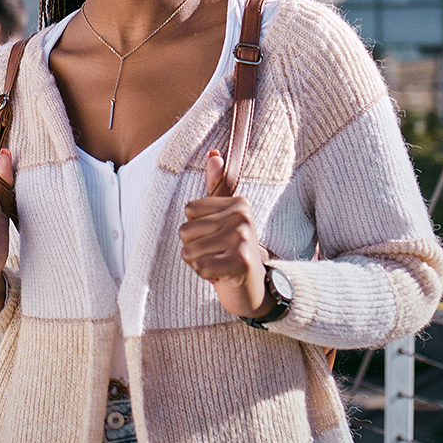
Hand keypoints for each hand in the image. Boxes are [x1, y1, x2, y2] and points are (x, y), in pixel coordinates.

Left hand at [179, 150, 272, 318]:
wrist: (256, 288)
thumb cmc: (233, 250)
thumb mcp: (224, 217)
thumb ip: (216, 185)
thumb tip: (213, 154)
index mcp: (238, 203)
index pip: (189, 210)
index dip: (196, 229)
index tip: (217, 237)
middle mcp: (243, 217)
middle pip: (185, 231)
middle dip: (195, 248)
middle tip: (218, 254)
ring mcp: (244, 239)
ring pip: (189, 250)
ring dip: (199, 262)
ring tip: (219, 263)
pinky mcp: (241, 262)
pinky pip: (199, 266)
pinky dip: (205, 275)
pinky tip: (221, 275)